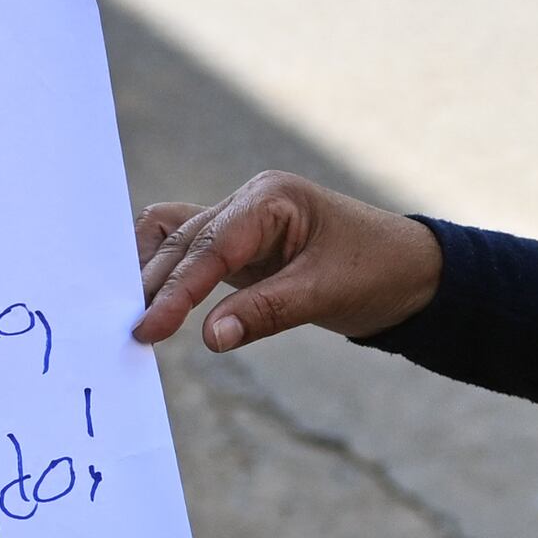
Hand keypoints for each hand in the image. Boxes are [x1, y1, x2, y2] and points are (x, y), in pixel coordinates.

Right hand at [133, 168, 443, 351]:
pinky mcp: (239, 245)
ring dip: (153, 277)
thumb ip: (265, 313)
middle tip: (126, 331)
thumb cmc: (377, 271)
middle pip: (184, 241)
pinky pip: (190, 251)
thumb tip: (210, 339)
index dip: (178, 289)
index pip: (211, 245)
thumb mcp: (325, 293)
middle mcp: (249, 201)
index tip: (149, 328)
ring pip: (178, 243)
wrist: (410, 272)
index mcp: (271, 198)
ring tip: (129, 316)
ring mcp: (241, 221)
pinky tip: (146, 299)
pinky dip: (167, 272)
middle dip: (154, 285)